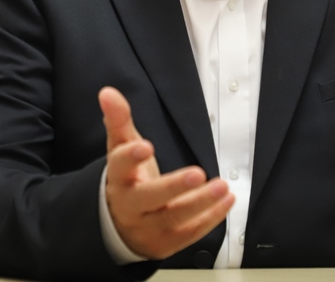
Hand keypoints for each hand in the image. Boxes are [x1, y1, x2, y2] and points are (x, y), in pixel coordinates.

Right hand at [99, 86, 233, 259]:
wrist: (120, 227)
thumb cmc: (127, 180)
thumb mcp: (121, 149)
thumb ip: (118, 120)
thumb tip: (107, 92)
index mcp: (118, 180)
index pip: (119, 167)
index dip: (131, 157)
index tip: (146, 146)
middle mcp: (130, 206)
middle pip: (150, 197)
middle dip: (174, 186)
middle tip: (197, 173)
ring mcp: (148, 228)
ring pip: (174, 217)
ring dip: (201, 203)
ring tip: (223, 187)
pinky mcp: (167, 243)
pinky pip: (190, 233)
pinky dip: (211, 218)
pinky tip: (227, 201)